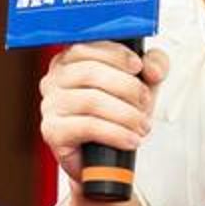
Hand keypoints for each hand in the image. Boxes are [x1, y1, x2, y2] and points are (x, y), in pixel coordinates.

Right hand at [40, 41, 168, 182]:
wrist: (105, 158)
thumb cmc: (118, 114)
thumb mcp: (142, 82)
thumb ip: (154, 64)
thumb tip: (152, 68)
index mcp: (70, 60)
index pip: (87, 47)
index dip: (116, 55)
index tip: (138, 67)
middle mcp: (54, 79)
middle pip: (90, 72)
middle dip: (126, 87)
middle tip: (145, 102)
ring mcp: (50, 105)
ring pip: (91, 100)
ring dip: (125, 114)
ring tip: (141, 125)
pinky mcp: (52, 130)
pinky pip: (87, 126)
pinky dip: (116, 133)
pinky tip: (130, 139)